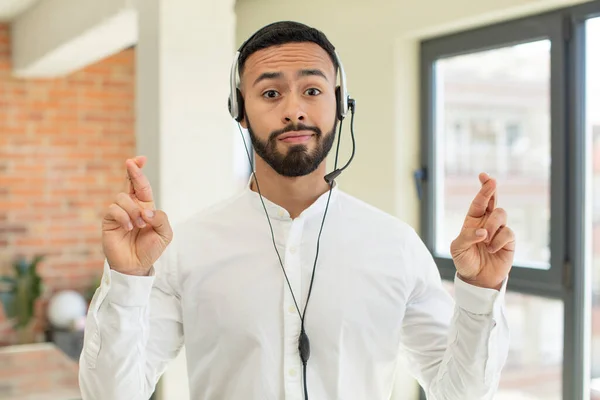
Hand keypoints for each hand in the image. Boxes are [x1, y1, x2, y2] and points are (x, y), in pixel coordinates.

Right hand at [102, 156, 172, 275]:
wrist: (136, 265)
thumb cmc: (151, 249)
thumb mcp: (165, 233)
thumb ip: (160, 218)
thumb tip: (145, 210)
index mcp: (145, 206)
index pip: (142, 185)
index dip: (139, 171)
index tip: (140, 158)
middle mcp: (131, 206)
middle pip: (129, 183)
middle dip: (131, 171)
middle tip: (131, 163)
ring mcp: (119, 212)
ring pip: (123, 197)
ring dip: (133, 210)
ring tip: (138, 225)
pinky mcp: (109, 220)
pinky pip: (114, 209)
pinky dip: (124, 217)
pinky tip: (128, 227)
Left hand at [450, 173, 514, 289]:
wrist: (477, 278)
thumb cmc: (465, 260)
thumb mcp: (458, 248)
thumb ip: (467, 237)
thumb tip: (483, 232)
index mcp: (472, 220)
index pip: (478, 201)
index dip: (482, 189)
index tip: (484, 176)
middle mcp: (486, 222)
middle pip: (493, 201)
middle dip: (491, 190)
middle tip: (491, 182)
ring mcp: (499, 230)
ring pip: (501, 214)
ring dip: (491, 225)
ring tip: (485, 239)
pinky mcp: (508, 241)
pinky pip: (507, 232)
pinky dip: (498, 240)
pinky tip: (492, 249)